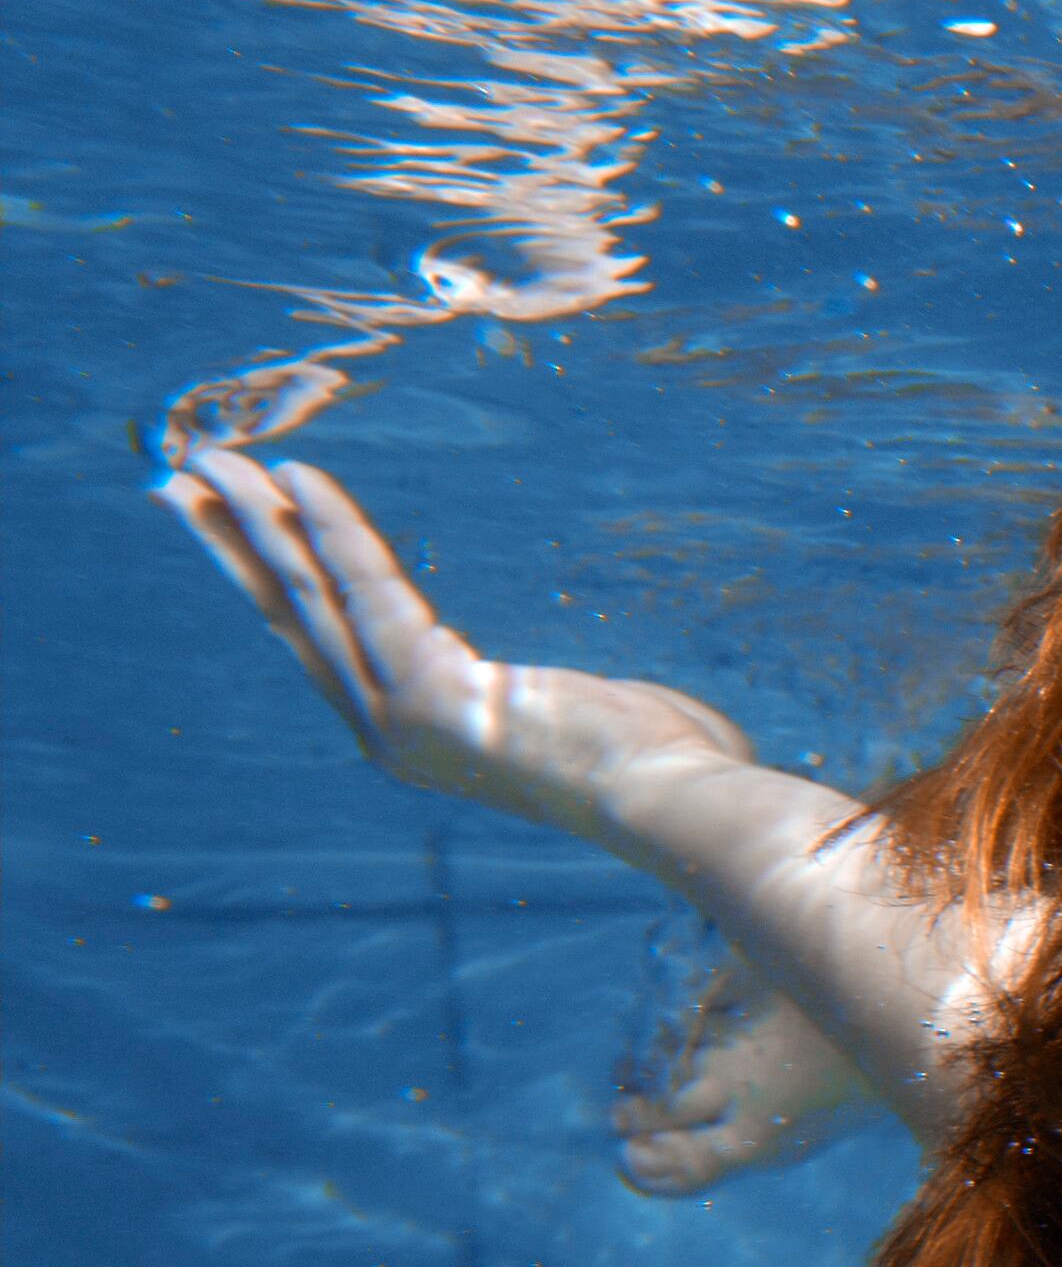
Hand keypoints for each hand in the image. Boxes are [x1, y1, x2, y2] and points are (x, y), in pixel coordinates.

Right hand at [160, 449, 754, 847]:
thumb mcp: (576, 717)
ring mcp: (403, 716)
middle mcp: (393, 734)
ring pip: (312, 596)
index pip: (332, 645)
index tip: (237, 528)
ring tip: (213, 462)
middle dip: (235, 545)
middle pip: (296, 618)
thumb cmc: (659, 767)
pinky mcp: (429, 688)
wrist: (677, 804)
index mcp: (423, 739)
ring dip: (259, 521)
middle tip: (179, 483)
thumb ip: (540, 696)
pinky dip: (333, 528)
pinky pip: (368, 587)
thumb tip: (573, 692)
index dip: (279, 582)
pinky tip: (297, 478)